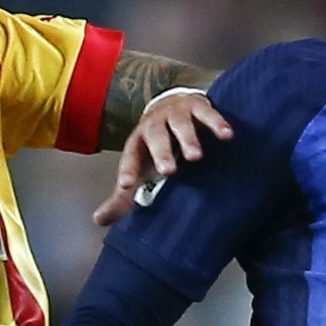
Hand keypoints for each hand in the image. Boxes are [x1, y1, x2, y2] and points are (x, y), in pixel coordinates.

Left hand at [94, 89, 232, 224]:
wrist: (172, 104)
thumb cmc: (154, 147)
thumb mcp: (139, 168)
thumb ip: (122, 196)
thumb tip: (99, 221)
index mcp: (138, 142)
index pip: (130, 155)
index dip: (127, 169)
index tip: (126, 185)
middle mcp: (155, 125)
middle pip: (156, 136)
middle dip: (161, 152)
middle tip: (169, 171)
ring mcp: (176, 113)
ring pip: (180, 124)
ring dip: (188, 138)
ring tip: (196, 157)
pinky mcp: (198, 106)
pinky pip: (207, 113)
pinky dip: (217, 123)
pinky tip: (227, 136)